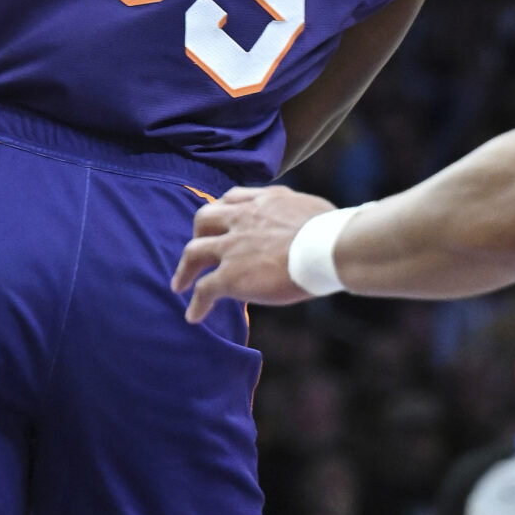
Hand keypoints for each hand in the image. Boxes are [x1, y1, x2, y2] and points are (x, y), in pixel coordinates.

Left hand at [171, 186, 336, 321]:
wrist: (329, 247)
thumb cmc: (335, 231)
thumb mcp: (311, 208)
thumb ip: (298, 213)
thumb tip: (310, 226)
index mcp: (264, 201)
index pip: (232, 198)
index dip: (223, 211)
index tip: (221, 222)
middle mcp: (243, 219)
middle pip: (204, 218)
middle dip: (198, 233)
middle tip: (198, 248)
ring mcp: (233, 247)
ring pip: (194, 253)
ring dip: (184, 270)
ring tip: (179, 285)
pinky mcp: (232, 276)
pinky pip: (205, 289)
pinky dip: (196, 303)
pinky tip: (193, 316)